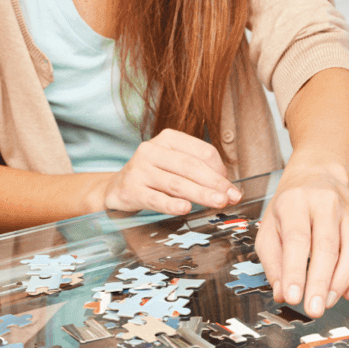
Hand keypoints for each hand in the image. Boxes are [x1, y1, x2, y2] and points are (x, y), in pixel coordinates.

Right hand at [101, 129, 241, 214]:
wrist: (117, 188)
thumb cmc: (153, 176)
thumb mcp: (174, 165)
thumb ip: (199, 172)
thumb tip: (227, 188)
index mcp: (168, 139)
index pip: (202, 151)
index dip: (220, 169)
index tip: (230, 186)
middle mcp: (152, 150)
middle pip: (191, 167)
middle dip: (214, 183)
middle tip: (231, 196)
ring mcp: (139, 169)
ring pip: (176, 183)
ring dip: (200, 194)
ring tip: (218, 202)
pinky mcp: (131, 190)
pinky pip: (155, 199)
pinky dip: (172, 204)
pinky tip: (185, 208)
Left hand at [256, 163, 348, 317]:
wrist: (317, 175)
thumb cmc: (290, 205)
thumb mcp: (268, 227)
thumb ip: (272, 261)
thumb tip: (281, 292)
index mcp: (295, 202)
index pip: (297, 239)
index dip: (295, 270)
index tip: (293, 296)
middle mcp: (325, 204)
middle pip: (327, 246)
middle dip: (320, 282)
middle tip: (313, 309)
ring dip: (342, 281)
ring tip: (327, 302)